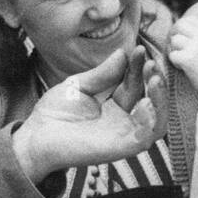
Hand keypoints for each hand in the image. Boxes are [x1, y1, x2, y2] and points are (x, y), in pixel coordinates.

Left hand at [13, 48, 167, 181]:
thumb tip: (123, 53)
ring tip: (156, 78)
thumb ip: (103, 73)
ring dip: (160, 99)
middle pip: (148, 99)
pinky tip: (146, 101)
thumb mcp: (79, 86)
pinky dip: (152, 119)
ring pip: (155, 119)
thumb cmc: (54, 114)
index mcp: (113, 106)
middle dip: (152, 79)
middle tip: (150, 62)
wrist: (36, 135)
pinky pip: (146, 136)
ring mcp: (123, 135)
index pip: (133, 84)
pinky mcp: (122, 148)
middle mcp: (122, 121)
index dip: (138, 67)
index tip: (139, 50)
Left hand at [167, 15, 197, 105]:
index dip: (183, 28)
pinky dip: (175, 63)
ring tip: (184, 61)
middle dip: (175, 36)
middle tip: (178, 49)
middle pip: (179, 26)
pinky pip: (172, 55)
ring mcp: (195, 47)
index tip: (183, 39)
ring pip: (174, 40)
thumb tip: (182, 32)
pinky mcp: (187, 59)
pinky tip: (184, 69)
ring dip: (175, 51)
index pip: (190, 19)